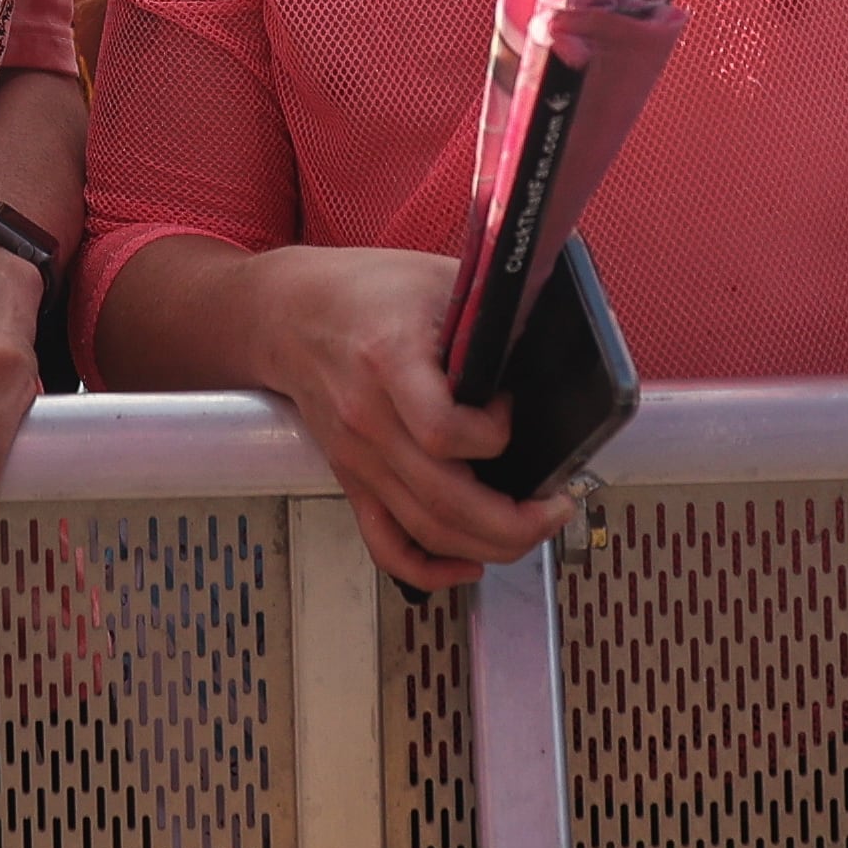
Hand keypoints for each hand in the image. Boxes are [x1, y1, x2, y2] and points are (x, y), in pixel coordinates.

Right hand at [240, 245, 575, 586]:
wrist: (288, 312)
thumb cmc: (366, 290)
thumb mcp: (437, 278)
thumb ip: (492, 312)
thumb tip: (560, 337)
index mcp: (388, 362)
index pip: (442, 430)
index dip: (493, 434)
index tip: (511, 412)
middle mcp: (369, 421)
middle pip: (444, 500)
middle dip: (516, 519)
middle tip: (557, 505)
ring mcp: (359, 459)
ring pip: (427, 531)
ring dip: (490, 545)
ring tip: (533, 527)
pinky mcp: (354, 480)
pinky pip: (387, 544)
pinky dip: (430, 569)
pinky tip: (469, 562)